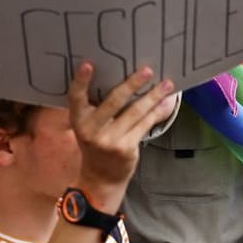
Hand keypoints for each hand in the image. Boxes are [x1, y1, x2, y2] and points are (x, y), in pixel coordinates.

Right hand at [66, 62, 178, 208]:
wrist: (101, 178)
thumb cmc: (97, 143)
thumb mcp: (90, 126)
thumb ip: (99, 106)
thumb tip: (127, 77)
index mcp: (79, 120)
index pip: (76, 97)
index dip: (80, 81)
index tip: (88, 64)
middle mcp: (91, 130)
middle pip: (114, 101)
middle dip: (132, 84)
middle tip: (147, 70)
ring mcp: (109, 140)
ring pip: (135, 112)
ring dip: (153, 96)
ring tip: (166, 84)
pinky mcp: (126, 148)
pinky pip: (145, 124)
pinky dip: (157, 112)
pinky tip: (166, 102)